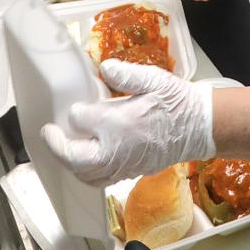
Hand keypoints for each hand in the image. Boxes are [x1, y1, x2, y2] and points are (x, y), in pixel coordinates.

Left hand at [41, 59, 214, 185]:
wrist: (200, 127)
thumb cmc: (178, 101)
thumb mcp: (154, 78)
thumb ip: (126, 73)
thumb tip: (104, 68)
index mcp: (121, 122)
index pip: (82, 119)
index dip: (76, 110)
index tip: (77, 104)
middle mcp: (119, 149)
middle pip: (76, 158)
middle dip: (58, 146)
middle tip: (48, 133)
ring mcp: (125, 165)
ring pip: (87, 175)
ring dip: (70, 163)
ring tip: (63, 147)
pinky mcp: (132, 172)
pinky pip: (101, 181)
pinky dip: (87, 174)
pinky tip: (84, 161)